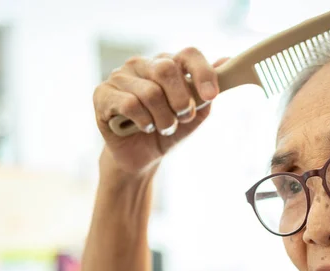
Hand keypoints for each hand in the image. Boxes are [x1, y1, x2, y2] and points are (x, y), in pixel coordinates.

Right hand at [93, 48, 228, 173]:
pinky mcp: (102, 94)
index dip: (203, 73)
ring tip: (163, 127)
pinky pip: (129, 105)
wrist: (142, 156)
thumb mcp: (196, 113)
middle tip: (183, 118)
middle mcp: (142, 64)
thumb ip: (208, 90)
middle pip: (166, 69)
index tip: (211, 96)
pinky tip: (143, 128)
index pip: (188, 54)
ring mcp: (120, 76)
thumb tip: (226, 60)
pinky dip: (143, 122)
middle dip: (181, 101)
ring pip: (150, 92)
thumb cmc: (168, 129)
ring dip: (163, 119)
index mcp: (167, 63)